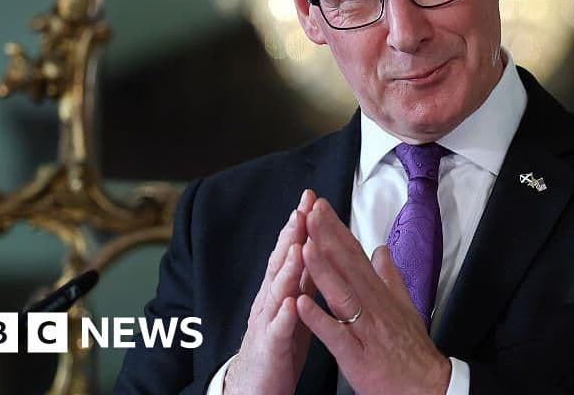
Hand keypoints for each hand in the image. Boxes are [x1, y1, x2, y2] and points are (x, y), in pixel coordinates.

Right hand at [225, 190, 316, 394]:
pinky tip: (291, 303)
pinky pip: (278, 330)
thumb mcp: (296, 305)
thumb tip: (318, 247)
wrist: (255, 385)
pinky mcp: (270, 347)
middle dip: (292, 234)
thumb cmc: (279, 343)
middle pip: (281, 261)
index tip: (313, 198)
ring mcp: (268, 322)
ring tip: (297, 246)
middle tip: (302, 209)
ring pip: (278, 291)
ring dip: (287, 268)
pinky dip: (284, 316)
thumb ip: (305, 278)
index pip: (293, 250)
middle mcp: (271, 300)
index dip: (302, 224)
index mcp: (283, 289)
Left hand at [296, 198, 451, 394]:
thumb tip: (381, 250)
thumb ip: (391, 278)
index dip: (338, 231)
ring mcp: (365, 330)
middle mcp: (374, 307)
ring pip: (342, 295)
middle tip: (311, 211)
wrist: (428, 388)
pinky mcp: (357, 357)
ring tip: (305, 245)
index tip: (322, 208)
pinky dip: (319, 319)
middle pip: (348, 267)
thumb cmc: (413, 352)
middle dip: (328, 238)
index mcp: (381, 295)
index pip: (356, 255)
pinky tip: (302, 303)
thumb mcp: (406, 308)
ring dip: (322, 270)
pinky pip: (336, 336)